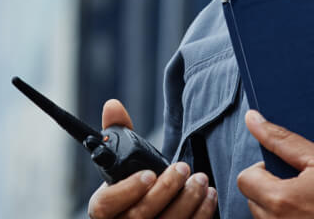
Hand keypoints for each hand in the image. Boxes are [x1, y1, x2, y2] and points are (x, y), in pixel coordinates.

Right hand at [86, 99, 218, 218]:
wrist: (145, 215)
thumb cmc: (132, 187)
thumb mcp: (121, 163)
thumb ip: (117, 133)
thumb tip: (113, 105)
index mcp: (104, 208)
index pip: (106, 205)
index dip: (128, 191)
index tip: (149, 174)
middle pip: (141, 215)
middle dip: (166, 190)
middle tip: (184, 168)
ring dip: (188, 201)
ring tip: (200, 180)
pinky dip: (201, 214)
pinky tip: (209, 196)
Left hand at [237, 110, 313, 218]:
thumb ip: (279, 138)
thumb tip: (252, 119)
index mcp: (280, 199)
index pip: (245, 180)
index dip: (261, 171)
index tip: (282, 171)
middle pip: (251, 200)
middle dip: (267, 189)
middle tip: (297, 186)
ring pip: (262, 216)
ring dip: (275, 207)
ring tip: (304, 202)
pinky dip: (284, 218)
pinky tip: (306, 214)